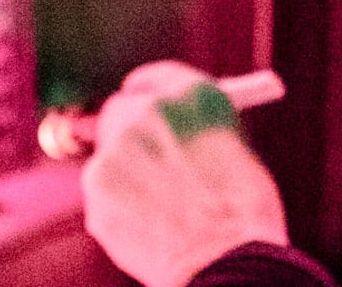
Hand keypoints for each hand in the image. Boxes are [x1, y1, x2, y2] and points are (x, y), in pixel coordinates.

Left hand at [81, 61, 288, 286]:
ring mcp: (119, 146)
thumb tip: (174, 132)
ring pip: (113, 155)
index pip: (158, 78)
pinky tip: (149, 227)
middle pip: (123, 109)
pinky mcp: (97, 184)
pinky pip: (104, 189)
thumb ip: (198, 134)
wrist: (225, 263)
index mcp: (193, 95)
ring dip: (128, 174)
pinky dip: (119, 205)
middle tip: (143, 159)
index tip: (146, 106)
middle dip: (130, 131)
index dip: (152, 94)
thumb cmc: (244, 216)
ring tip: (163, 210)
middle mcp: (150, 110)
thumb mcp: (235, 154)